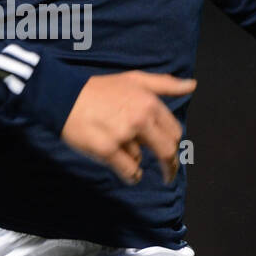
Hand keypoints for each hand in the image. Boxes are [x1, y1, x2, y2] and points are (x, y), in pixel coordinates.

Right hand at [61, 72, 194, 184]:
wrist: (63, 96)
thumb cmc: (98, 89)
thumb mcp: (134, 80)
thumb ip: (165, 84)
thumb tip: (192, 85)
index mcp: (149, 102)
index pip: (174, 131)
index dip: (174, 144)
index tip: (171, 154)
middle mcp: (140, 118)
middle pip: (166, 150)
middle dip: (169, 165)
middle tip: (167, 175)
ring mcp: (123, 135)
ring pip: (141, 160)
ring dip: (135, 161)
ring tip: (119, 150)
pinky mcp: (107, 150)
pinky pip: (129, 171)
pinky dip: (131, 175)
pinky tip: (128, 173)